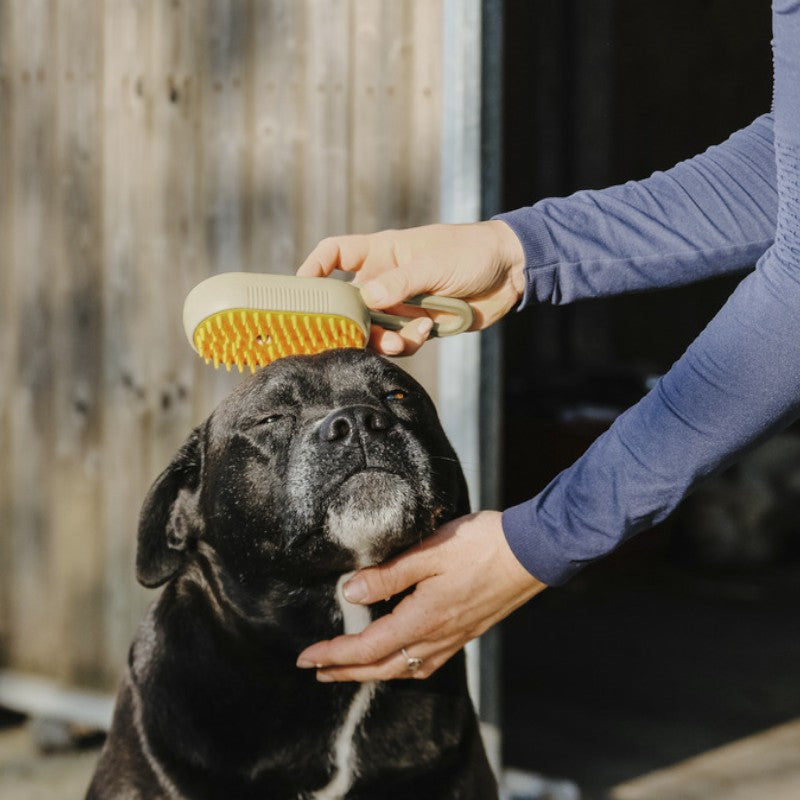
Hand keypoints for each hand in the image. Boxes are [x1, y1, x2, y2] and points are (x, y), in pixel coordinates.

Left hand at [295, 511, 545, 681]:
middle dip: (345, 671)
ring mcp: (454, 638)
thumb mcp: (429, 552)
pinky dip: (401, 666)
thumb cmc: (481, 545)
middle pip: (381, 667)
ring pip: (403, 669)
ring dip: (371, 672)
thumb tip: (349, 593)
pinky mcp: (466, 631)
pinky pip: (425, 663)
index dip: (333, 655)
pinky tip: (397, 658)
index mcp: (423, 619)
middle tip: (316, 670)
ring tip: (348, 668)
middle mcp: (437, 638)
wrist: (531, 552)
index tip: (306, 657)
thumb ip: (387, 574)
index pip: (366, 648)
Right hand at [297, 221, 525, 355]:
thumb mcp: (432, 262)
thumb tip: (365, 299)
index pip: (335, 255)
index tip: (302, 291)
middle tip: (355, 339)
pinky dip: (410, 342)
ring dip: (384, 340)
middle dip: (352, 324)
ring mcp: (403, 303)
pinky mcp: (421, 324)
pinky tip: (427, 330)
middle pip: (351, 305)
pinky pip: (403, 341)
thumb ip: (399, 283)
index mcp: (382, 252)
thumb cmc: (470, 251)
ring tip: (401, 340)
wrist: (511, 270)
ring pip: (376, 329)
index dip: (314, 269)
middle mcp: (387, 278)